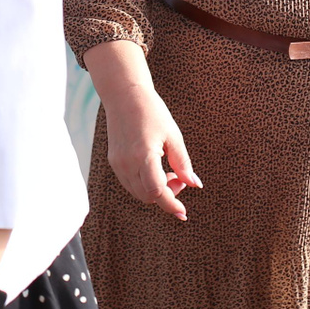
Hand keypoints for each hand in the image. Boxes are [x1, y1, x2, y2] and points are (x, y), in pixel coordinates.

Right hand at [104, 85, 201, 219]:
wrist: (124, 95)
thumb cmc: (152, 112)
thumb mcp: (173, 136)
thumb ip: (183, 164)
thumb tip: (195, 185)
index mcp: (143, 156)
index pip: (157, 193)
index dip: (171, 205)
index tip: (183, 213)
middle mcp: (127, 163)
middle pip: (148, 197)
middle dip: (167, 195)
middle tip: (180, 177)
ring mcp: (118, 163)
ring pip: (138, 193)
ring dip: (155, 191)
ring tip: (168, 171)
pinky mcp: (114, 161)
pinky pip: (130, 183)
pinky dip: (144, 184)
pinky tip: (154, 169)